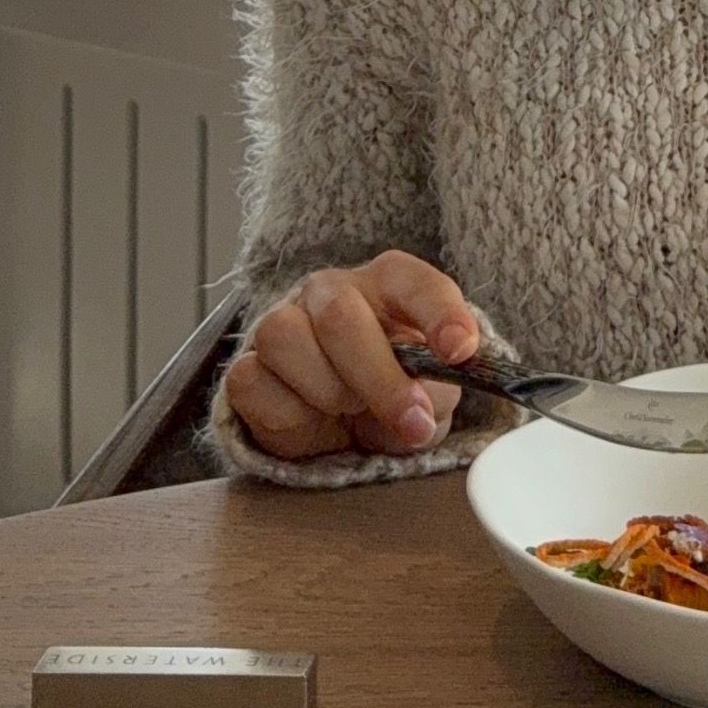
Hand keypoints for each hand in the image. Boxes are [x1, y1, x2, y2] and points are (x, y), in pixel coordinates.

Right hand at [223, 249, 480, 461]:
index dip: (440, 314)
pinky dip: (288, 415)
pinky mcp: (246, 365)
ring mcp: (283, 322)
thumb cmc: (397, 388)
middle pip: (341, 317)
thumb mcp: (432, 391)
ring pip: (286, 338)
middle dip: (380, 378)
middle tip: (410, 420)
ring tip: (350, 409)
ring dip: (328, 391)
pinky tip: (312, 419)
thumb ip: (437, 391)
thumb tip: (425, 403)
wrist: (345, 425)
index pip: (416, 283)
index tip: (461, 352)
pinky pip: (252, 381)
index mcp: (390, 283)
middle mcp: (332, 291)